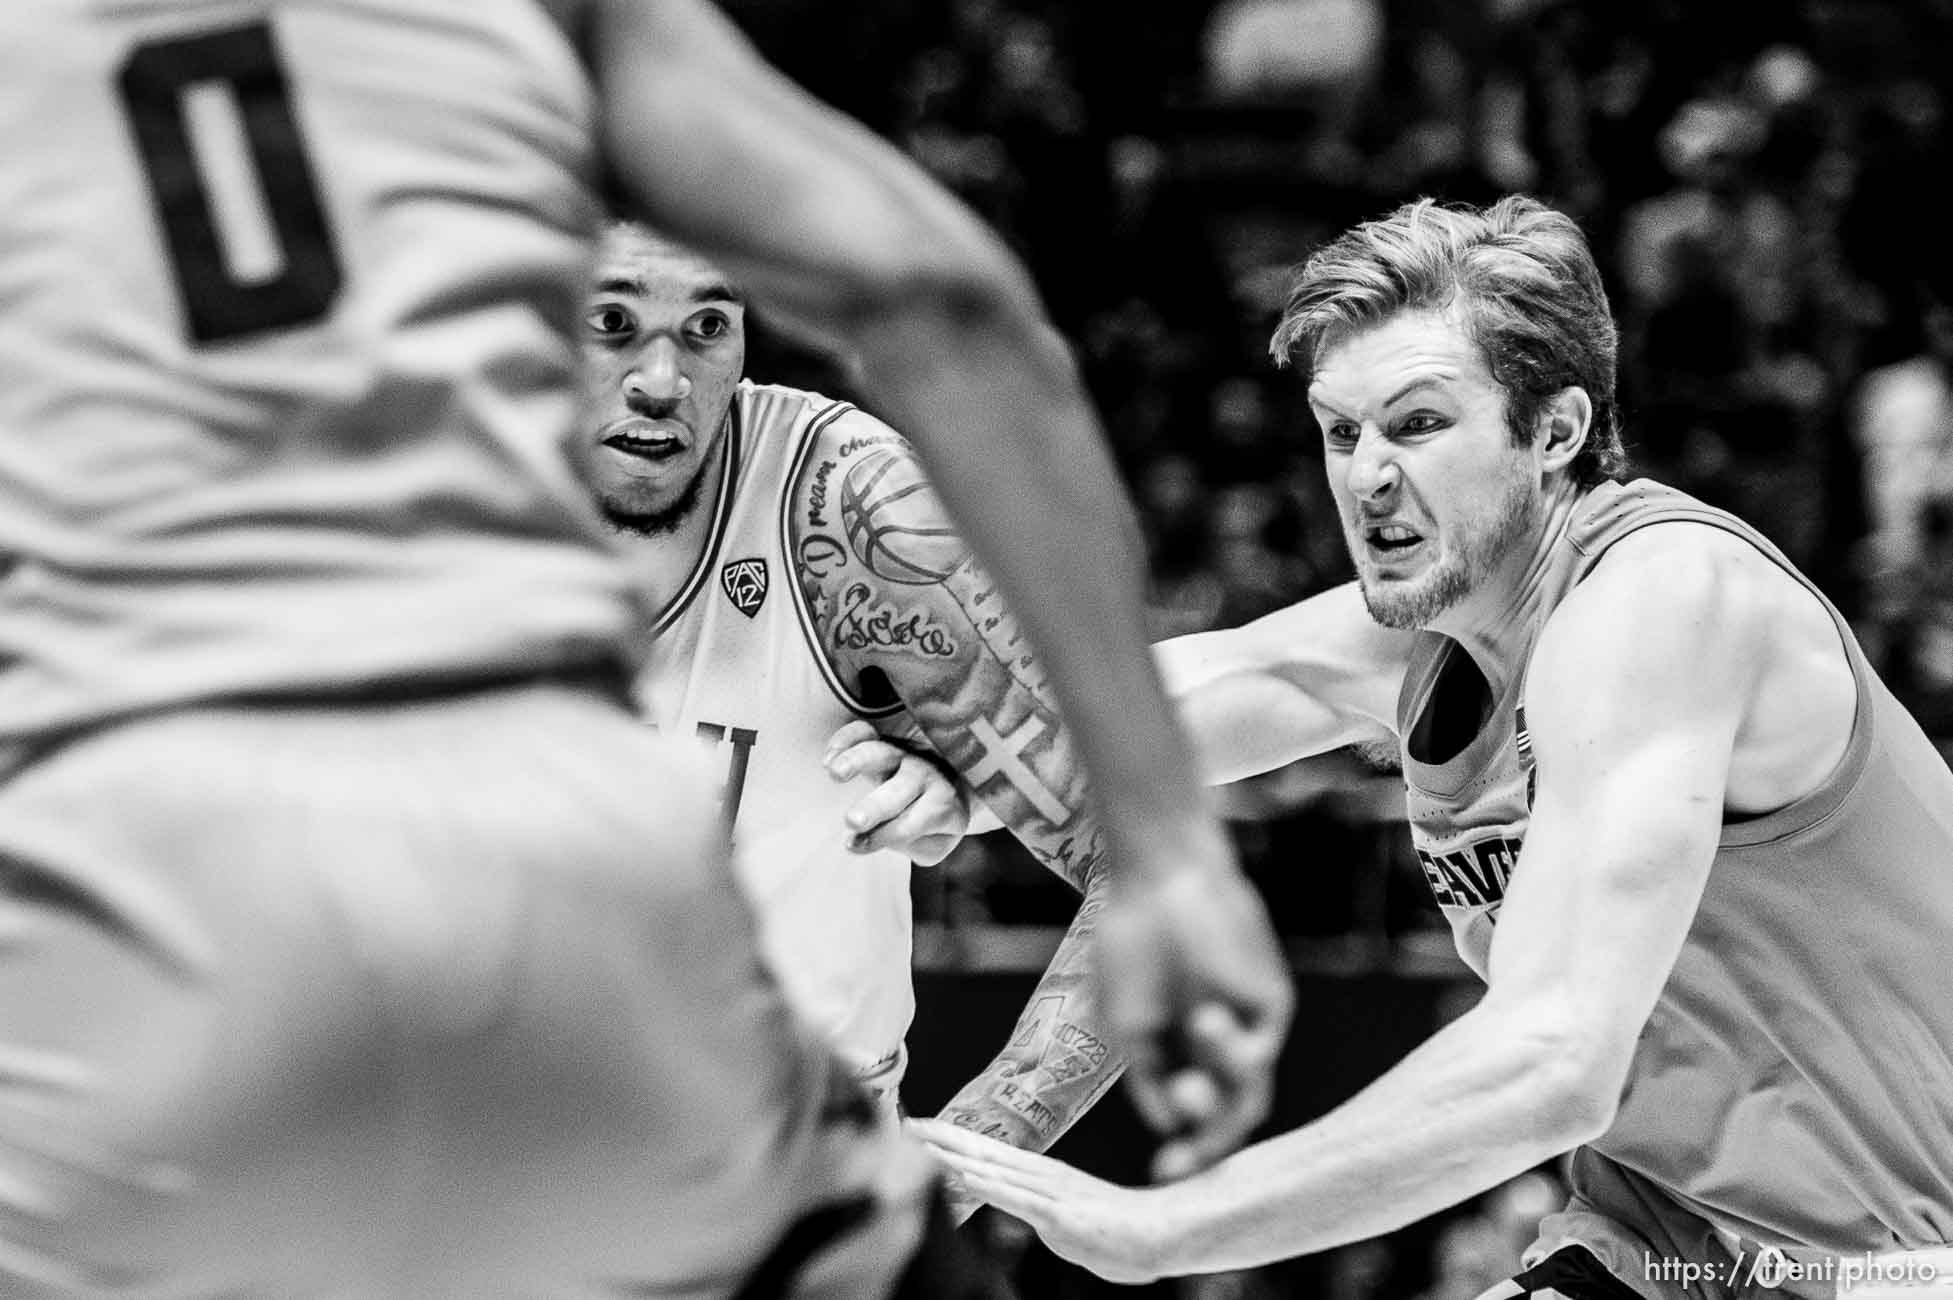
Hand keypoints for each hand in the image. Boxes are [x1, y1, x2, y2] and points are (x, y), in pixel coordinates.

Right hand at [822, 720, 969, 865]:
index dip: (883, 836)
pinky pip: (866, 732)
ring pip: (882, 752)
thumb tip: (871, 839)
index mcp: (943, 804)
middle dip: (875, 805)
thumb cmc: (938, 819)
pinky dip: (846, 739)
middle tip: (852, 820)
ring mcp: (906, 753)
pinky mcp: (887, 737)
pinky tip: (828, 759)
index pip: (912, 823)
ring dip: (857, 760)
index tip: (855, 845)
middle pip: (901, 787)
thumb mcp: (935, 843)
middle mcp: (925, 775)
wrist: (959, 780)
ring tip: (835, 773)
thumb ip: (911, 845)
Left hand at [909, 1119, 1171, 1283]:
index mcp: (1043, 1173)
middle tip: (905, 1121)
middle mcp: (1042, 1174)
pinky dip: (986, 1184)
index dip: (953, 1137)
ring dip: (952, 1155)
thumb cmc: (1120, 1231)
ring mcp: (1048, 1191)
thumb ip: (1045, 1212)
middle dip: (941, 1136)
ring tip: (919, 1142)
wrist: (1160, 1234)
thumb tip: (1029, 1214)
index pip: (989, 1150)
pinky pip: (1015, 1197)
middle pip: (982, 1150)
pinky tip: (962, 1176)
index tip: (920, 1127)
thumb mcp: (1070, 1219)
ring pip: (991, 1167)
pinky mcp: (1057, 1214)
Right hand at [1098, 834, 1290, 1181]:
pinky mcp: (1271, 1002)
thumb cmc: (1131, 942)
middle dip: (1203, 1148)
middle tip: (1177, 1168)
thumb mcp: (1126, 1022)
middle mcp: (1214, 1048)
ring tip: (1188, 1080)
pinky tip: (1207, 1020)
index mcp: (1176, 1054)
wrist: (1159, 880)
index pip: (1188, 1118)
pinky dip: (1234, 1052)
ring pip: (1246, 1093)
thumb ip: (1147, 1077)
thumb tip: (1167, 1127)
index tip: (1159, 1175)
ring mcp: (1245, 1026)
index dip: (1180, 1149)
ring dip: (1217, 1102)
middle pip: (1224, 1117)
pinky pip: (1260, 1049)